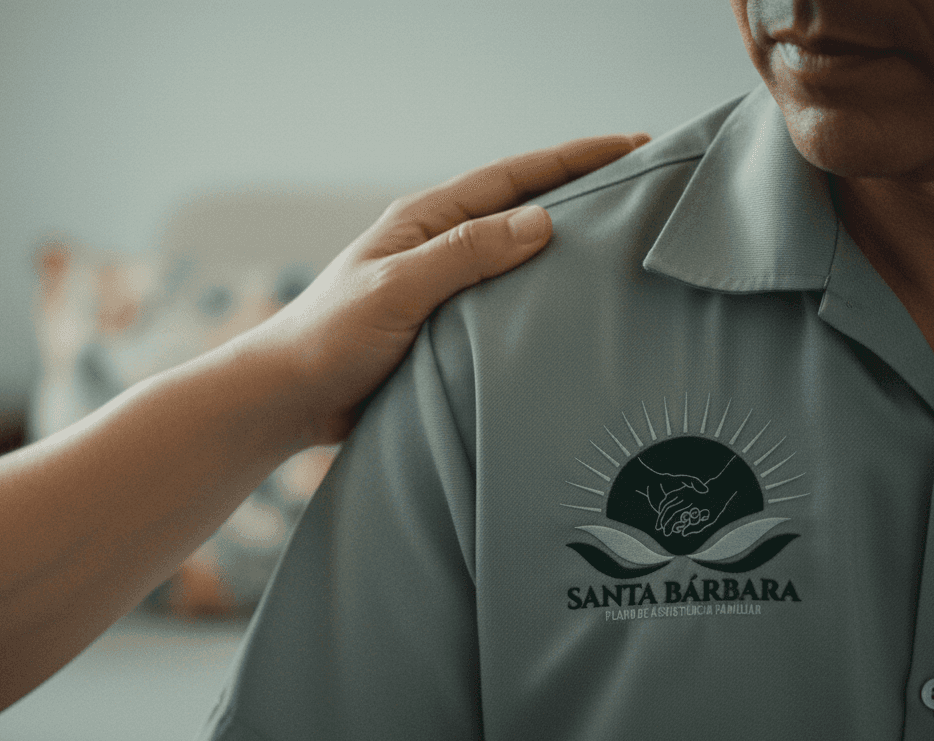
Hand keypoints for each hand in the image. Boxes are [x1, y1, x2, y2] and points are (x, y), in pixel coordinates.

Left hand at [252, 132, 650, 444]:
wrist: (288, 400)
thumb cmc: (329, 339)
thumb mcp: (398, 289)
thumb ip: (465, 255)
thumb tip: (543, 222)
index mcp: (427, 221)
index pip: (515, 177)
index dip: (575, 159)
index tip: (635, 147)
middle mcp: (439, 246)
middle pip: (523, 209)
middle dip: (582, 193)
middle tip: (646, 188)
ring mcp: (444, 288)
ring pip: (518, 258)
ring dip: (565, 249)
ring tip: (625, 246)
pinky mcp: (445, 330)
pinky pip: (506, 305)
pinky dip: (541, 300)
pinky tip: (573, 312)